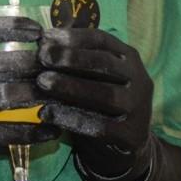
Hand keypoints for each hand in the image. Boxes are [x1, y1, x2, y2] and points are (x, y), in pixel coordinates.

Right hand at [0, 15, 57, 159]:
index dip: (11, 26)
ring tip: (64, 96)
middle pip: (0, 63)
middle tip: (63, 67)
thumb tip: (19, 53)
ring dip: (40, 96)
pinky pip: (4, 131)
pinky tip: (53, 130)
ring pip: (6, 96)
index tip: (39, 30)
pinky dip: (33, 131)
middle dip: (37, 64)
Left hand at [36, 28, 152, 179]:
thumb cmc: (100, 98)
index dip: (73, 37)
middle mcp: (140, 79)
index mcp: (129, 57)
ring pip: (105, 95)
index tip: (44, 38)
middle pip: (105, 64)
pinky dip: (72, 118)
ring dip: (71, 86)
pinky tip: (48, 113)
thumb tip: (41, 41)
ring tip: (42, 82)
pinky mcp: (132, 134)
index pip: (102, 40)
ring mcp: (139, 107)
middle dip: (71, 58)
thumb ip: (73, 57)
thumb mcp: (92, 73)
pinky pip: (101, 126)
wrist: (123, 143)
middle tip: (41, 57)